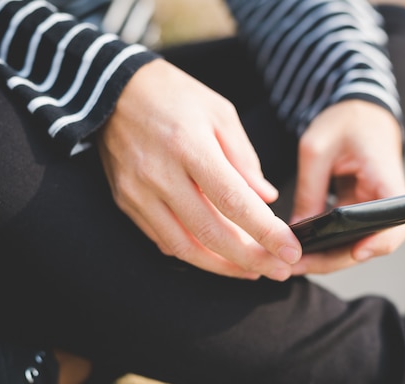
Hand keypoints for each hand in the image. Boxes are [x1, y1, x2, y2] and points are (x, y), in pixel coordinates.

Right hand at [98, 59, 300, 280]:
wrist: (114, 91)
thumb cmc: (174, 96)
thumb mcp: (219, 113)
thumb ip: (244, 159)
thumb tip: (266, 198)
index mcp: (190, 146)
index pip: (233, 201)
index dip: (265, 232)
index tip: (290, 251)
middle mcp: (160, 175)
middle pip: (209, 233)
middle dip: (250, 259)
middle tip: (279, 270)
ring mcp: (138, 192)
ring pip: (184, 246)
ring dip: (222, 266)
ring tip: (252, 271)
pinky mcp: (126, 202)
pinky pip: (163, 239)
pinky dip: (194, 253)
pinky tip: (217, 256)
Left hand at [290, 100, 404, 274]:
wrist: (357, 110)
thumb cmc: (342, 120)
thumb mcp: (316, 149)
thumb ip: (309, 190)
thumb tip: (297, 231)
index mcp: (386, 177)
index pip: (399, 219)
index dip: (381, 241)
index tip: (356, 253)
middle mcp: (388, 199)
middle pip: (373, 242)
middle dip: (335, 259)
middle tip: (296, 267)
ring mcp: (375, 208)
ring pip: (358, 244)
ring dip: (327, 258)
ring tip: (290, 265)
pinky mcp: (361, 211)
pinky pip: (348, 235)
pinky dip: (326, 245)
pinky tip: (298, 251)